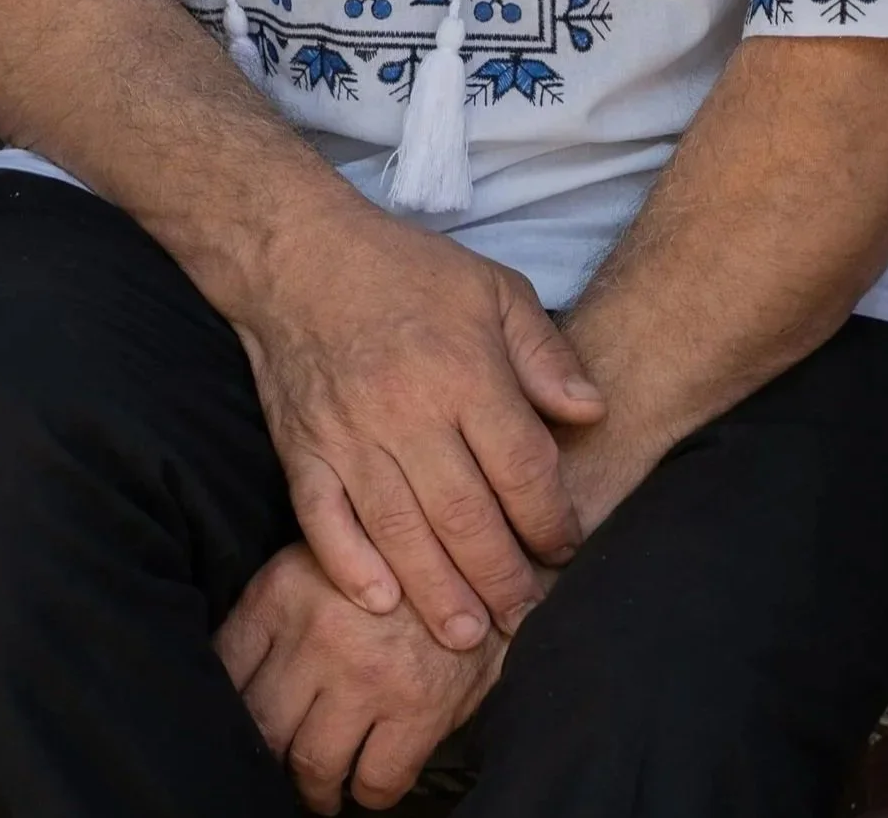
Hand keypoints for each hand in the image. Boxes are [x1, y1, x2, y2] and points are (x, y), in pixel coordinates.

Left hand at [217, 543, 502, 812]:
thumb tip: (236, 667)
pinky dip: (366, 793)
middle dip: (265, 753)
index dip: (224, 702)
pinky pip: (375, 782)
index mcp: (283, 590)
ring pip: (312, 763)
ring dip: (312, 786)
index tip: (234, 718)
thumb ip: (279, 605)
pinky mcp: (417, 710)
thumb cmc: (394, 560)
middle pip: (261, 724)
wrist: (480, 560)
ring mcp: (367, 676)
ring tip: (318, 785)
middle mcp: (318, 634)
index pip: (224, 664)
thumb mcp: (322, 554)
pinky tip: (366, 779)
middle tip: (277, 759)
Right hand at [236, 203, 602, 648]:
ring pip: (401, 531)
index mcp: (463, 369)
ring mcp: (349, 432)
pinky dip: (348, 564)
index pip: (522, 469)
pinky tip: (380, 600)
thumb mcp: (492, 287)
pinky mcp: (302, 446)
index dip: (552, 522)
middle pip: (467, 516)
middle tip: (524, 616)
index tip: (565, 548)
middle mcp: (407, 408)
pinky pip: (323, 518)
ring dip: (438, 591)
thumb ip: (545, 354)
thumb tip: (591, 413)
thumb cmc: (404, 270)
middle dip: (502, 578)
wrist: (296, 253)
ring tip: (466, 635)